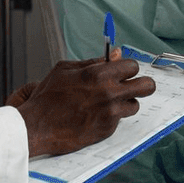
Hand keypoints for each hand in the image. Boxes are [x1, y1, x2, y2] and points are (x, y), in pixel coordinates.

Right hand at [15, 50, 155, 156]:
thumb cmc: (48, 97)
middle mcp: (109, 93)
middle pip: (147, 86)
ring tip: (108, 103)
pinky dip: (111, 117)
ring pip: (135, 105)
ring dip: (125, 103)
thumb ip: (94, 61)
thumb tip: (116, 53)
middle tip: (132, 86)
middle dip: (142, 84)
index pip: (133, 66)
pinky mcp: (107, 130)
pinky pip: (119, 120)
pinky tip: (95, 115)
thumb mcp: (66, 69)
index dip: (127, 69)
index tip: (121, 72)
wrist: (36, 126)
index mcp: (98, 75)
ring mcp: (110, 113)